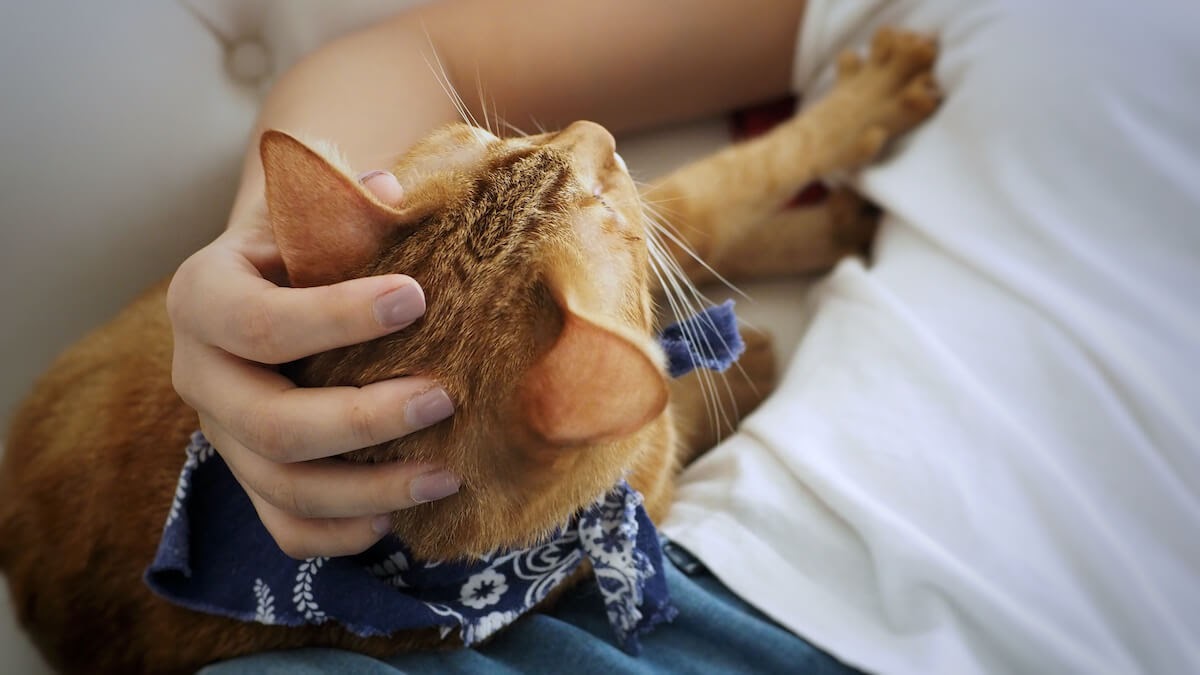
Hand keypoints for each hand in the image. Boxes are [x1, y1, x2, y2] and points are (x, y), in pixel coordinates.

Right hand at [167, 170, 458, 558]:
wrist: (268, 281)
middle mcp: (199, 375)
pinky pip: (284, 529)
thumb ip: (343, 206)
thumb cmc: (303, 242)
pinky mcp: (250, 478)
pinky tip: (394, 520)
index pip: (259, 322)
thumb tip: (390, 192)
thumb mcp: (310, 213)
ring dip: (369, 490)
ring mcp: (222, 435)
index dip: (336, 317)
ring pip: (283, 487)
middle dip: (364, 418)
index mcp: (203, 298)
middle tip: (444, 399)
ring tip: (446, 476)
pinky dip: (339, 535)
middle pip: (271, 423)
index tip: (417, 298)